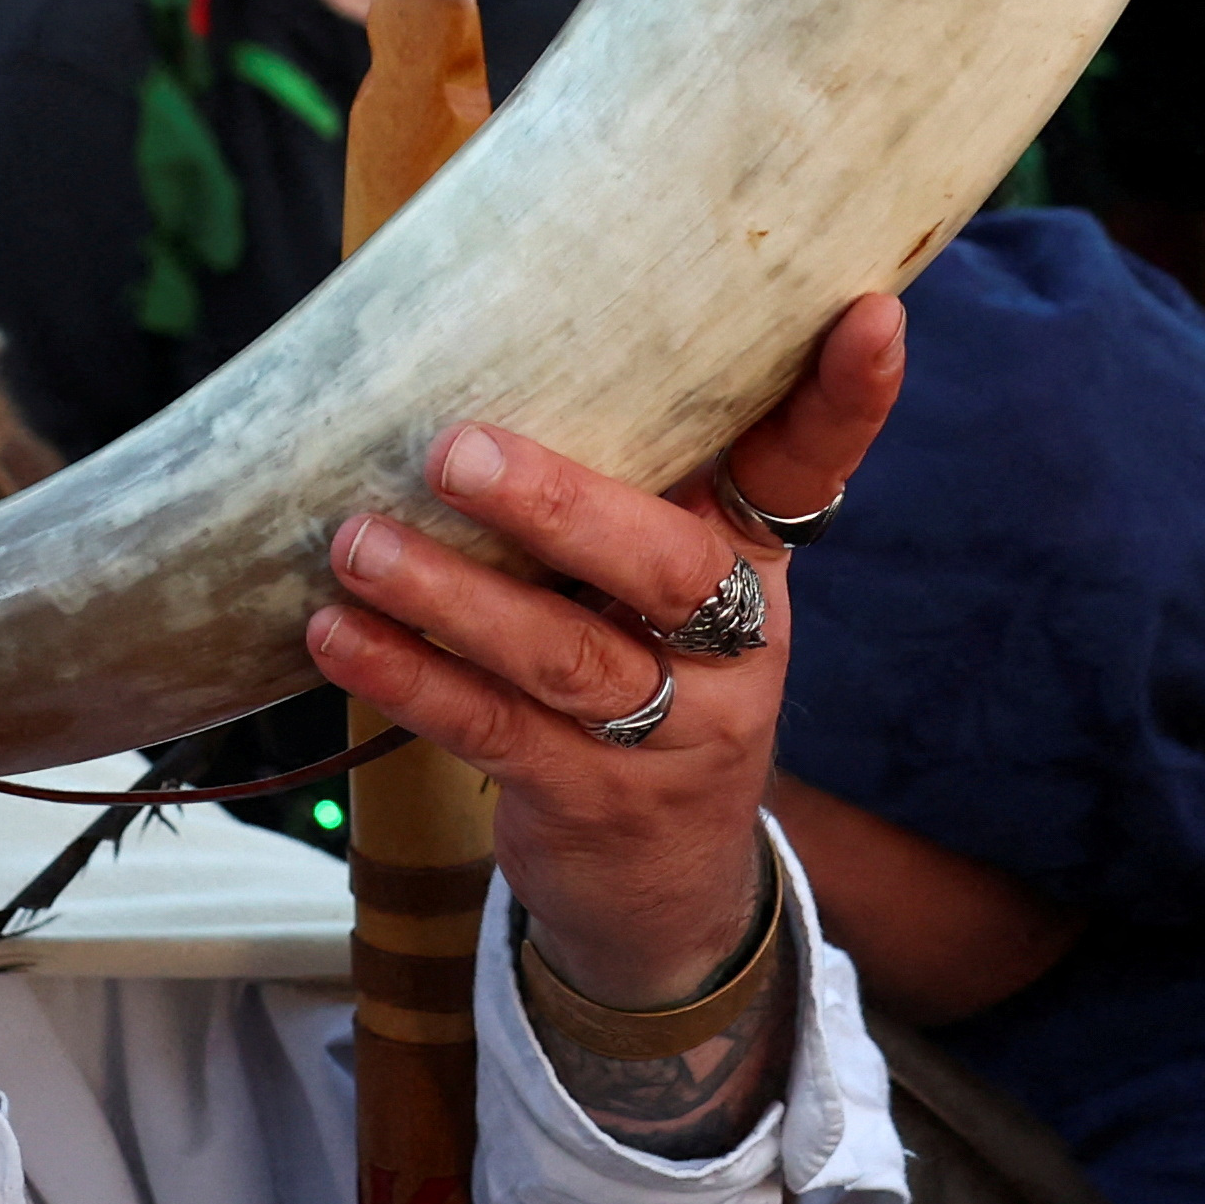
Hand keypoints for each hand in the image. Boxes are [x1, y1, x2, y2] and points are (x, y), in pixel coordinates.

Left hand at [308, 295, 904, 1009]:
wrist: (665, 888)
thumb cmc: (644, 676)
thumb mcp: (660, 586)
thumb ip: (619, 487)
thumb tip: (484, 345)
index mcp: (750, 561)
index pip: (809, 467)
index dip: (845, 398)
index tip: (866, 315)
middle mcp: (734, 644)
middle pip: (669, 569)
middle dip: (561, 505)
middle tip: (453, 450)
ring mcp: (674, 734)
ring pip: (566, 657)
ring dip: (451, 595)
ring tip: (357, 543)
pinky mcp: (592, 800)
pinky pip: (493, 730)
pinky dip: (408, 679)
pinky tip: (338, 634)